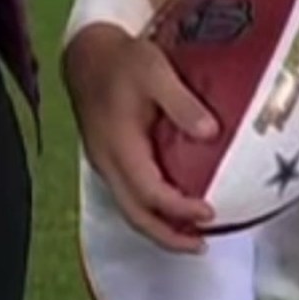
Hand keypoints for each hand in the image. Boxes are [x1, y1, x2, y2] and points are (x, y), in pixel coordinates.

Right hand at [64, 22, 220, 252]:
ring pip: (130, 208)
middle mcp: (108, 162)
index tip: (209, 213)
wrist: (87, 53)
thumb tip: (211, 133)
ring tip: (192, 235)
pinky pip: (129, 195)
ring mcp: (105, 162)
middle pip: (135, 215)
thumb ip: (181, 102)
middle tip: (201, 246)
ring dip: (159, 227)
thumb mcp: (155, 71)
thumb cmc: (123, 60)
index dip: (179, 209)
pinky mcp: (107, 158)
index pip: (149, 192)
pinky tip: (173, 206)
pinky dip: (151, 209)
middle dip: (167, 236)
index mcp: (119, 146)